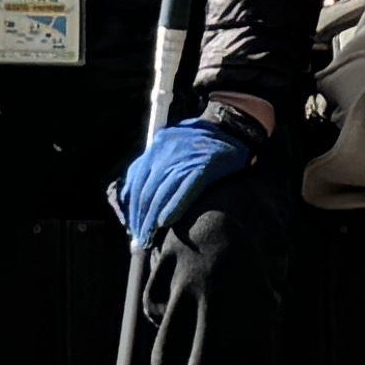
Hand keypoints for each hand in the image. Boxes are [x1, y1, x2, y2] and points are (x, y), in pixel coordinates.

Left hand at [111, 110, 257, 245]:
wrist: (233, 126)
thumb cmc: (203, 141)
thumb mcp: (173, 145)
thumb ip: (156, 165)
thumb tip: (135, 194)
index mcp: (157, 145)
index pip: (136, 181)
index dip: (131, 207)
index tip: (133, 225)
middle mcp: (166, 150)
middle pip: (146, 190)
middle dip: (140, 218)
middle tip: (141, 239)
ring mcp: (184, 158)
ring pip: (161, 193)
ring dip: (152, 219)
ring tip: (150, 238)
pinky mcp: (204, 166)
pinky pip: (184, 190)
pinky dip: (173, 208)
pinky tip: (165, 223)